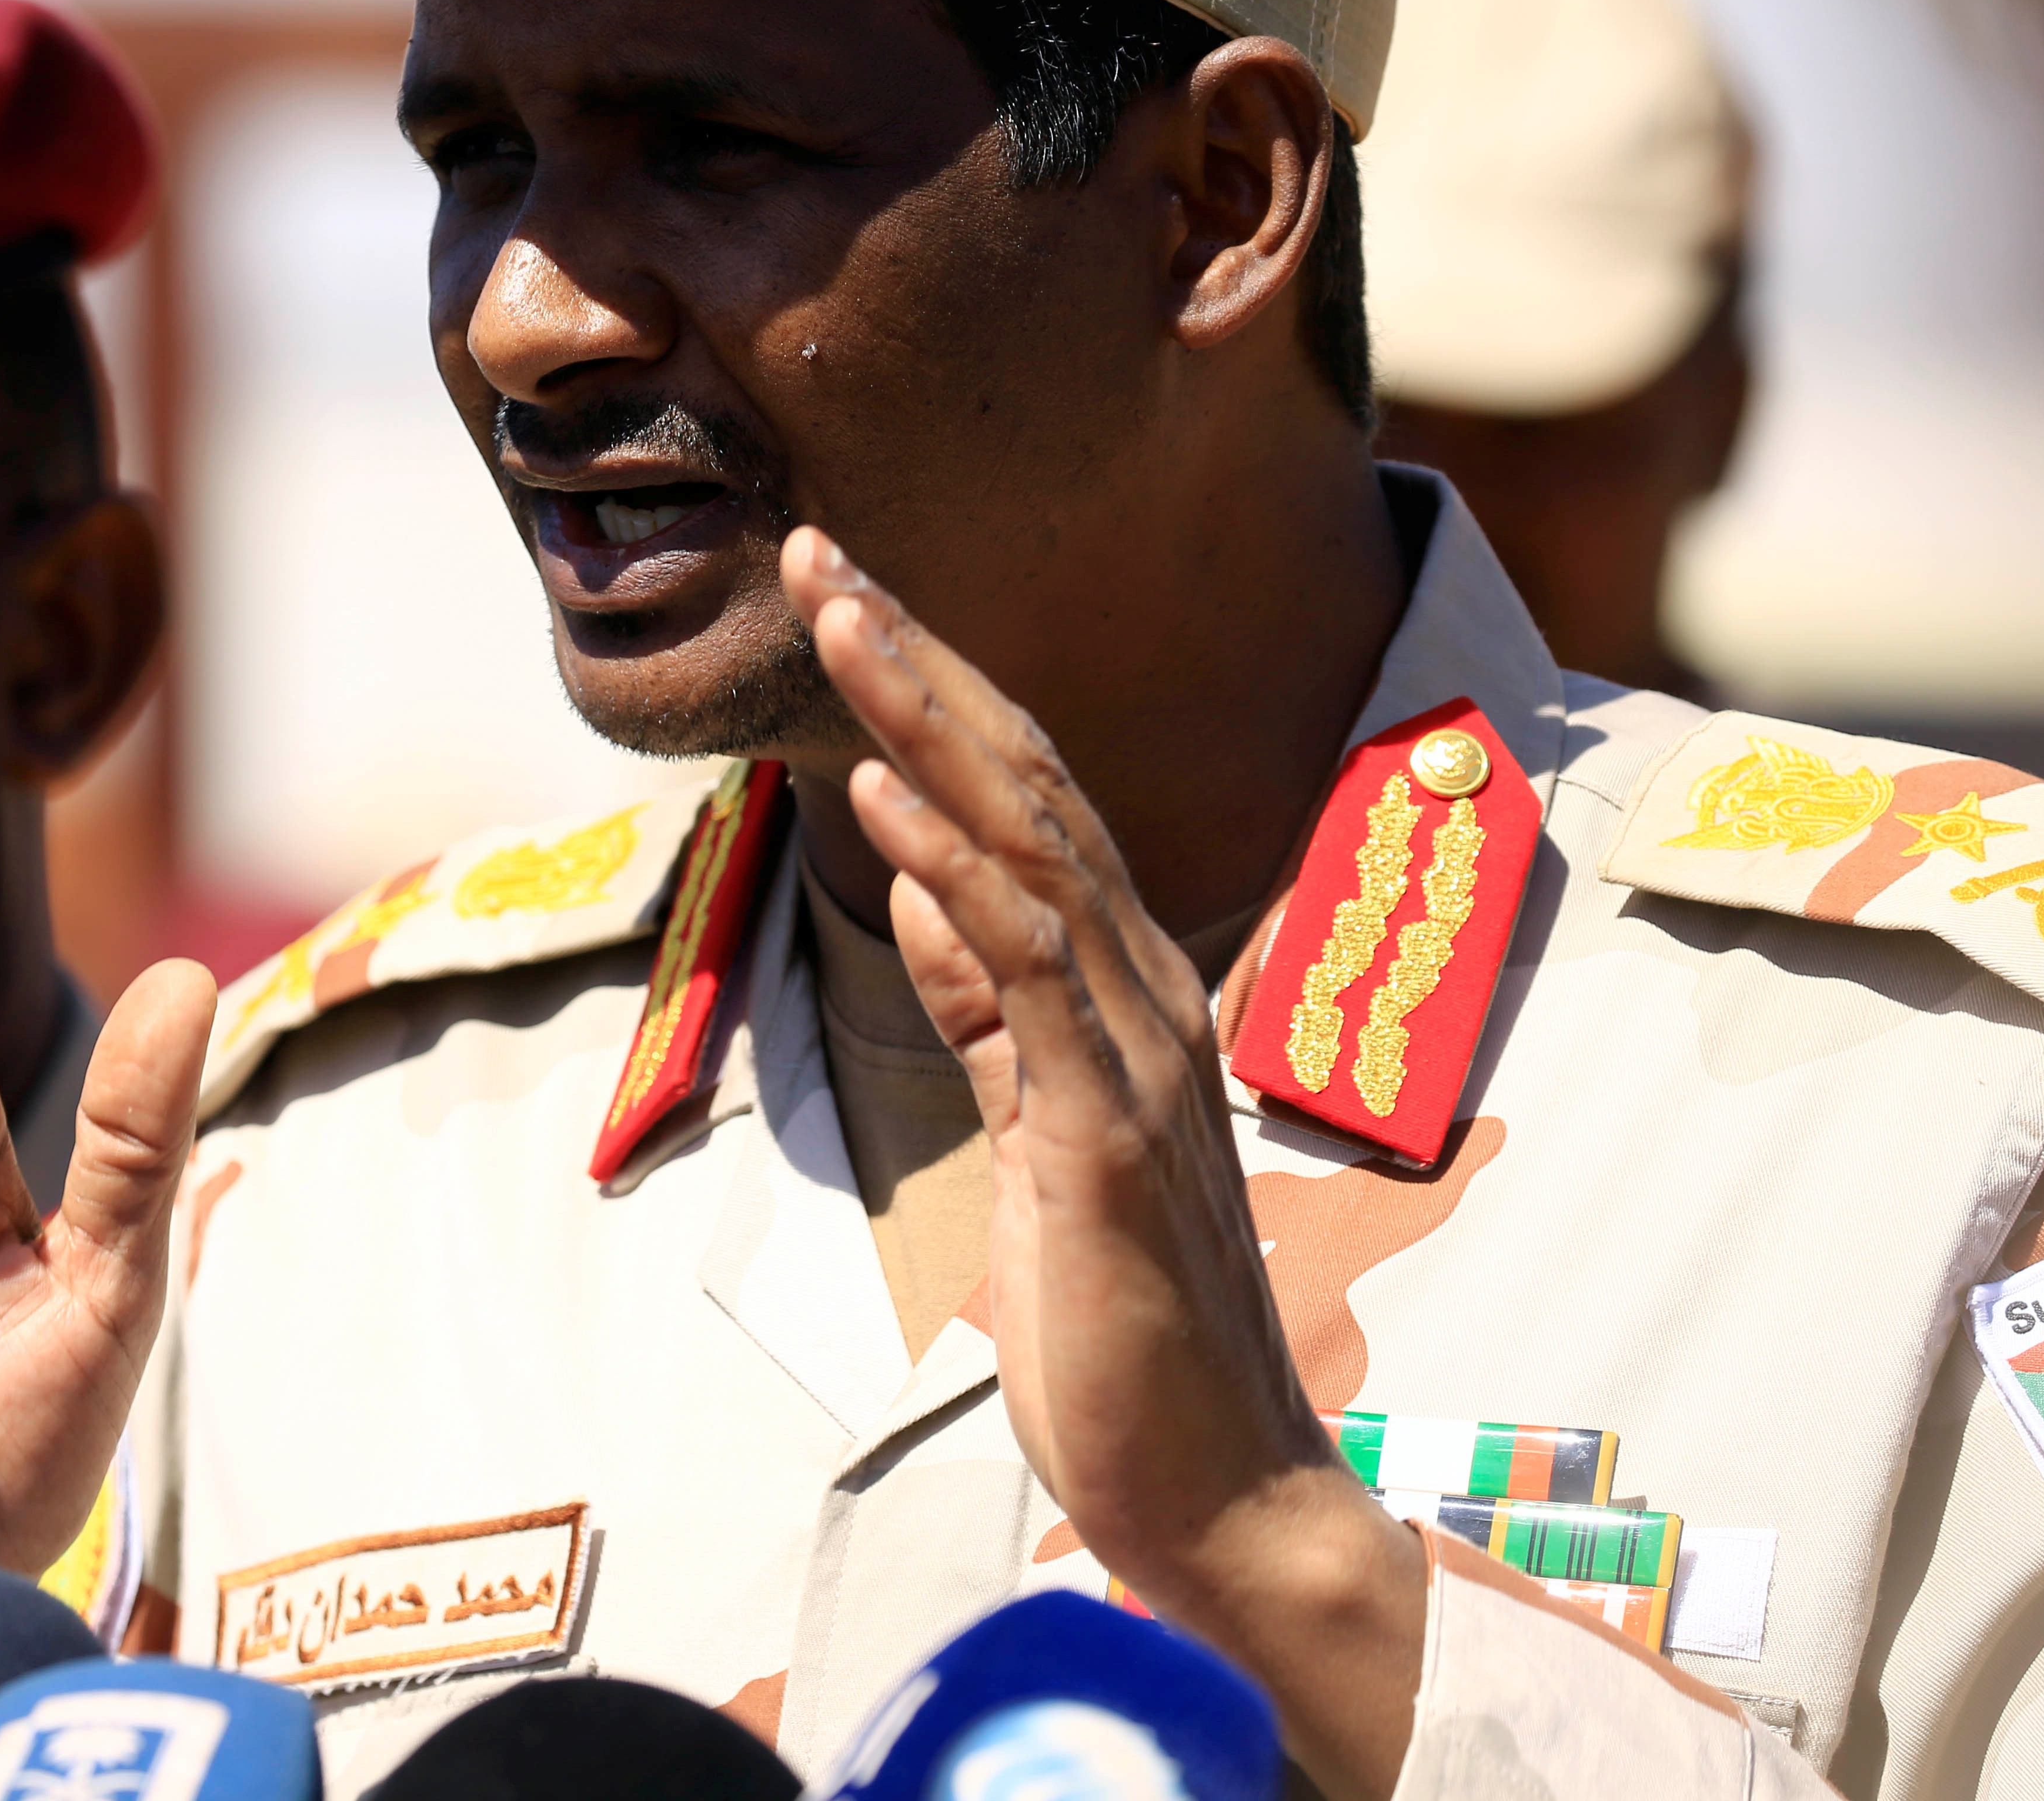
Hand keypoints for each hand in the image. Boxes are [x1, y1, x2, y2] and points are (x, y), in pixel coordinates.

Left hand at [781, 532, 1424, 1800]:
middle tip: (822, 550)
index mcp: (1124, 997)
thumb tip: (933, 906)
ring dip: (928, 719)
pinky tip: (887, 792)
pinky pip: (1027, 973)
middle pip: (1027, 787)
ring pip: (1029, 845)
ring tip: (842, 614)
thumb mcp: (1036, 1142)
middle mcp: (1145, 997)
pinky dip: (959, 869)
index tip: (845, 601)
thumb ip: (997, 1021)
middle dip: (920, 659)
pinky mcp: (1104, 1135)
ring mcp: (1136, 1058)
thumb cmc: (1128, 1330)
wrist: (1222, 1493)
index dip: (935, 695)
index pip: (1025, 808)